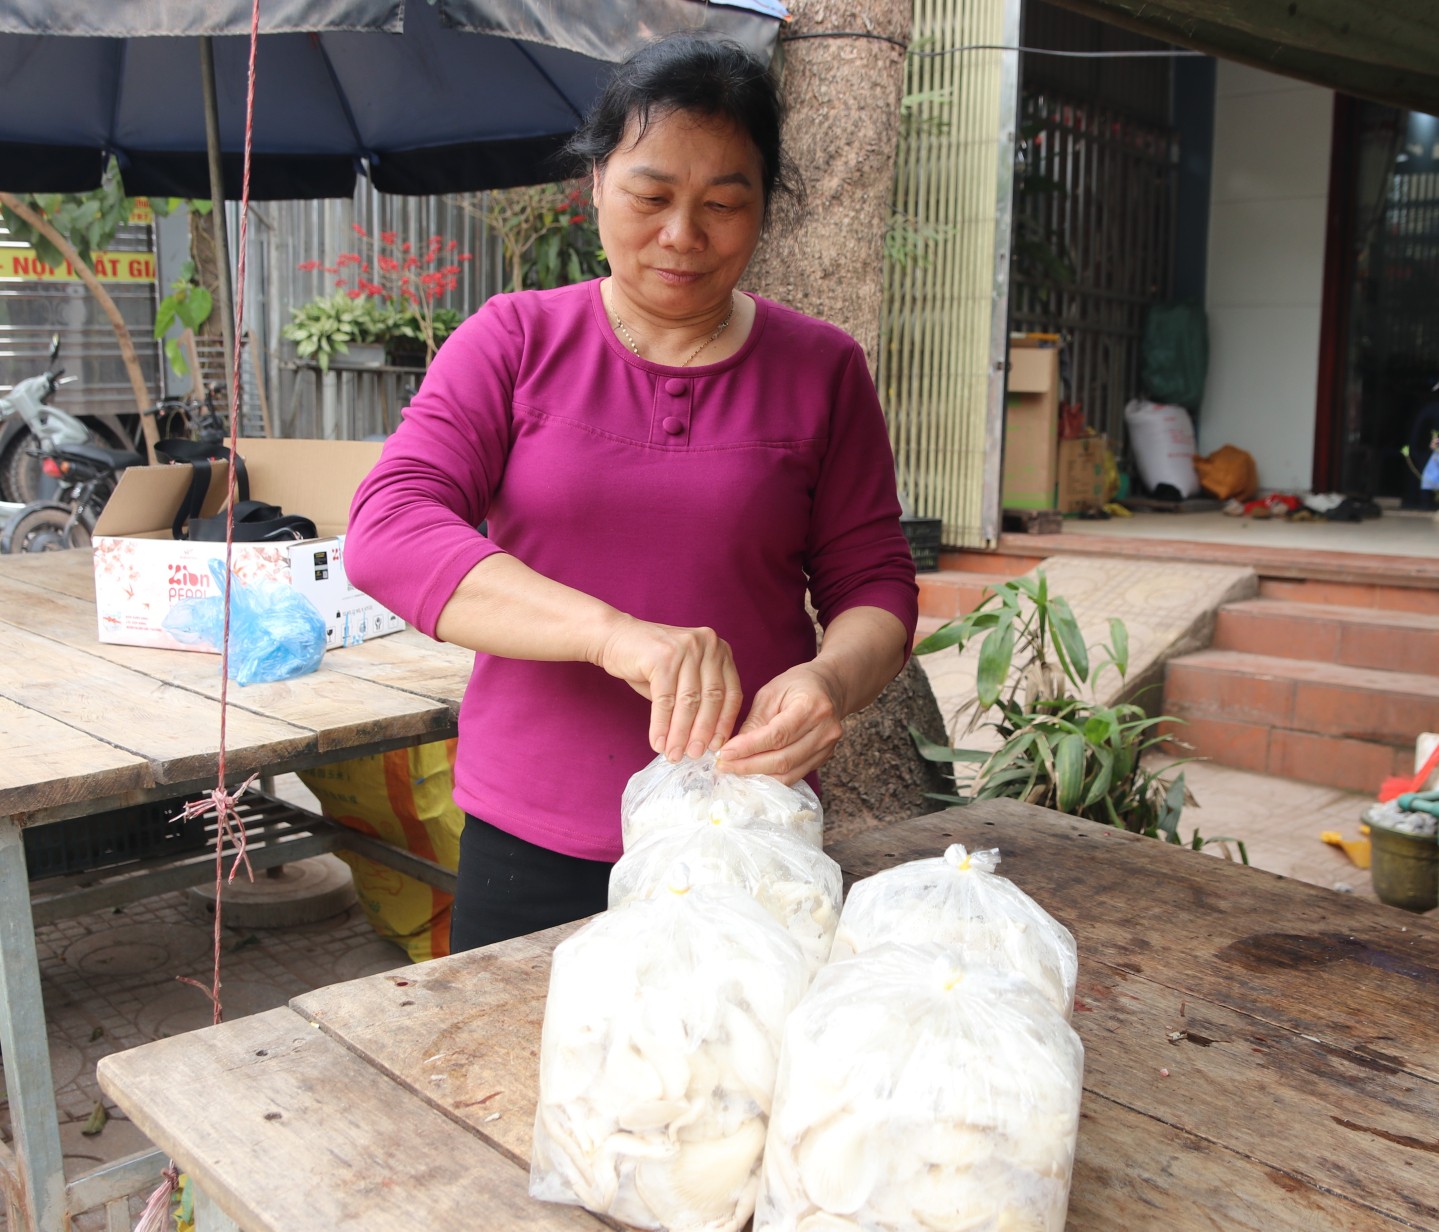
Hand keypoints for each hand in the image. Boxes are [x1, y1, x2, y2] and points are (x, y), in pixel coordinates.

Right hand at [594, 616, 743, 762]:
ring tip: (674, 754)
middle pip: (711, 699)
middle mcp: (708, 645)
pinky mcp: (663, 657)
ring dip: (680, 734)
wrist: (615, 638)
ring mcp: (686, 648)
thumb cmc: (651, 662)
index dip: (724, 723)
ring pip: (688, 702)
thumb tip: (707, 741)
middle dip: (702, 732)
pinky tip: (657, 742)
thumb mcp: (684, 677)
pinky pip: (665, 700)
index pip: (731, 693)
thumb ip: (699, 700)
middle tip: (694, 755)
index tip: (716, 747)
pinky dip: (661, 725)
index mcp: (719, 650)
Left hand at [715, 662, 845, 784]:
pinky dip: (772, 778)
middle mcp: (825, 730)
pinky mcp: (824, 758)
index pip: (777, 735)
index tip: (724, 754)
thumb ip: (754, 722)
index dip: (748, 748)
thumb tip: (732, 750)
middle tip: (723, 766)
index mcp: (811, 706)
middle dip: (749, 766)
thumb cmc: (797, 684)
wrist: (830, 687)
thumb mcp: (770, 693)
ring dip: (758, 776)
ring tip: (734, 771)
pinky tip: (753, 773)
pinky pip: (795, 775)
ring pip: (789, 773)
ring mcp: (828, 747)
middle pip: (783, 759)